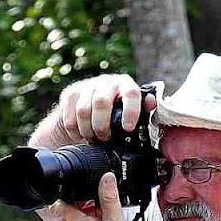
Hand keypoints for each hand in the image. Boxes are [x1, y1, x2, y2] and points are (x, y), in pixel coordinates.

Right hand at [31, 74, 157, 147]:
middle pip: (101, 102)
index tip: (127, 128)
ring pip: (83, 110)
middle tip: (104, 138)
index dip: (130, 111)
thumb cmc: (115, 113)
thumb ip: (142, 110)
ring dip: (88, 130)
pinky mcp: (71, 93)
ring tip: (93, 138)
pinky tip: (81, 134)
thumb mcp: (131, 113)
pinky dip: (74, 130)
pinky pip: (69, 115)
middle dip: (102, 126)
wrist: (89, 109)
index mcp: (125, 85)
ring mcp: (87, 86)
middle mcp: (106, 82)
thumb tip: (151, 103)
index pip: (130, 93)